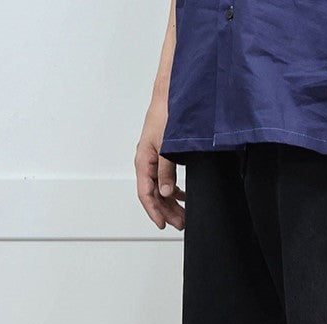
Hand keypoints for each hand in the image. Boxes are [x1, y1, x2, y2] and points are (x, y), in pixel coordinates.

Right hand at [134, 97, 185, 230]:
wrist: (172, 96)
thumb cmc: (165, 115)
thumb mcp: (166, 146)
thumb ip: (166, 171)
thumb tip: (167, 193)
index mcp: (143, 161)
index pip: (146, 193)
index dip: (154, 211)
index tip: (162, 224)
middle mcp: (147, 162)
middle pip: (154, 195)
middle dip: (166, 211)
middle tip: (180, 224)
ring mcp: (155, 160)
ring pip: (161, 189)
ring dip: (171, 203)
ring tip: (183, 216)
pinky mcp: (163, 156)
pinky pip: (166, 179)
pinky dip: (175, 191)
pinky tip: (183, 197)